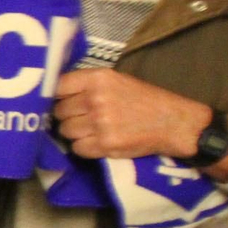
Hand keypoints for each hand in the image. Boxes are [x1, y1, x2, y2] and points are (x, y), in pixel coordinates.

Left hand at [54, 69, 215, 161]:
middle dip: (68, 116)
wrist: (174, 122)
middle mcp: (96, 99)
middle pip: (60, 111)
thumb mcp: (117, 81)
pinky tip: (99, 142)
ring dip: (75, 133)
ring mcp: (100, 123)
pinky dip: (84, 148)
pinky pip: (77, 148)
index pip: (58, 86)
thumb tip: (53, 94)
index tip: (61, 102)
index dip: (56, 96)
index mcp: (98, 79)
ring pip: (66, 131)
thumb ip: (86, 85)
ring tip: (93, 130)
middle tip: (83, 118)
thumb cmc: (144, 100)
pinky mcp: (105, 144)